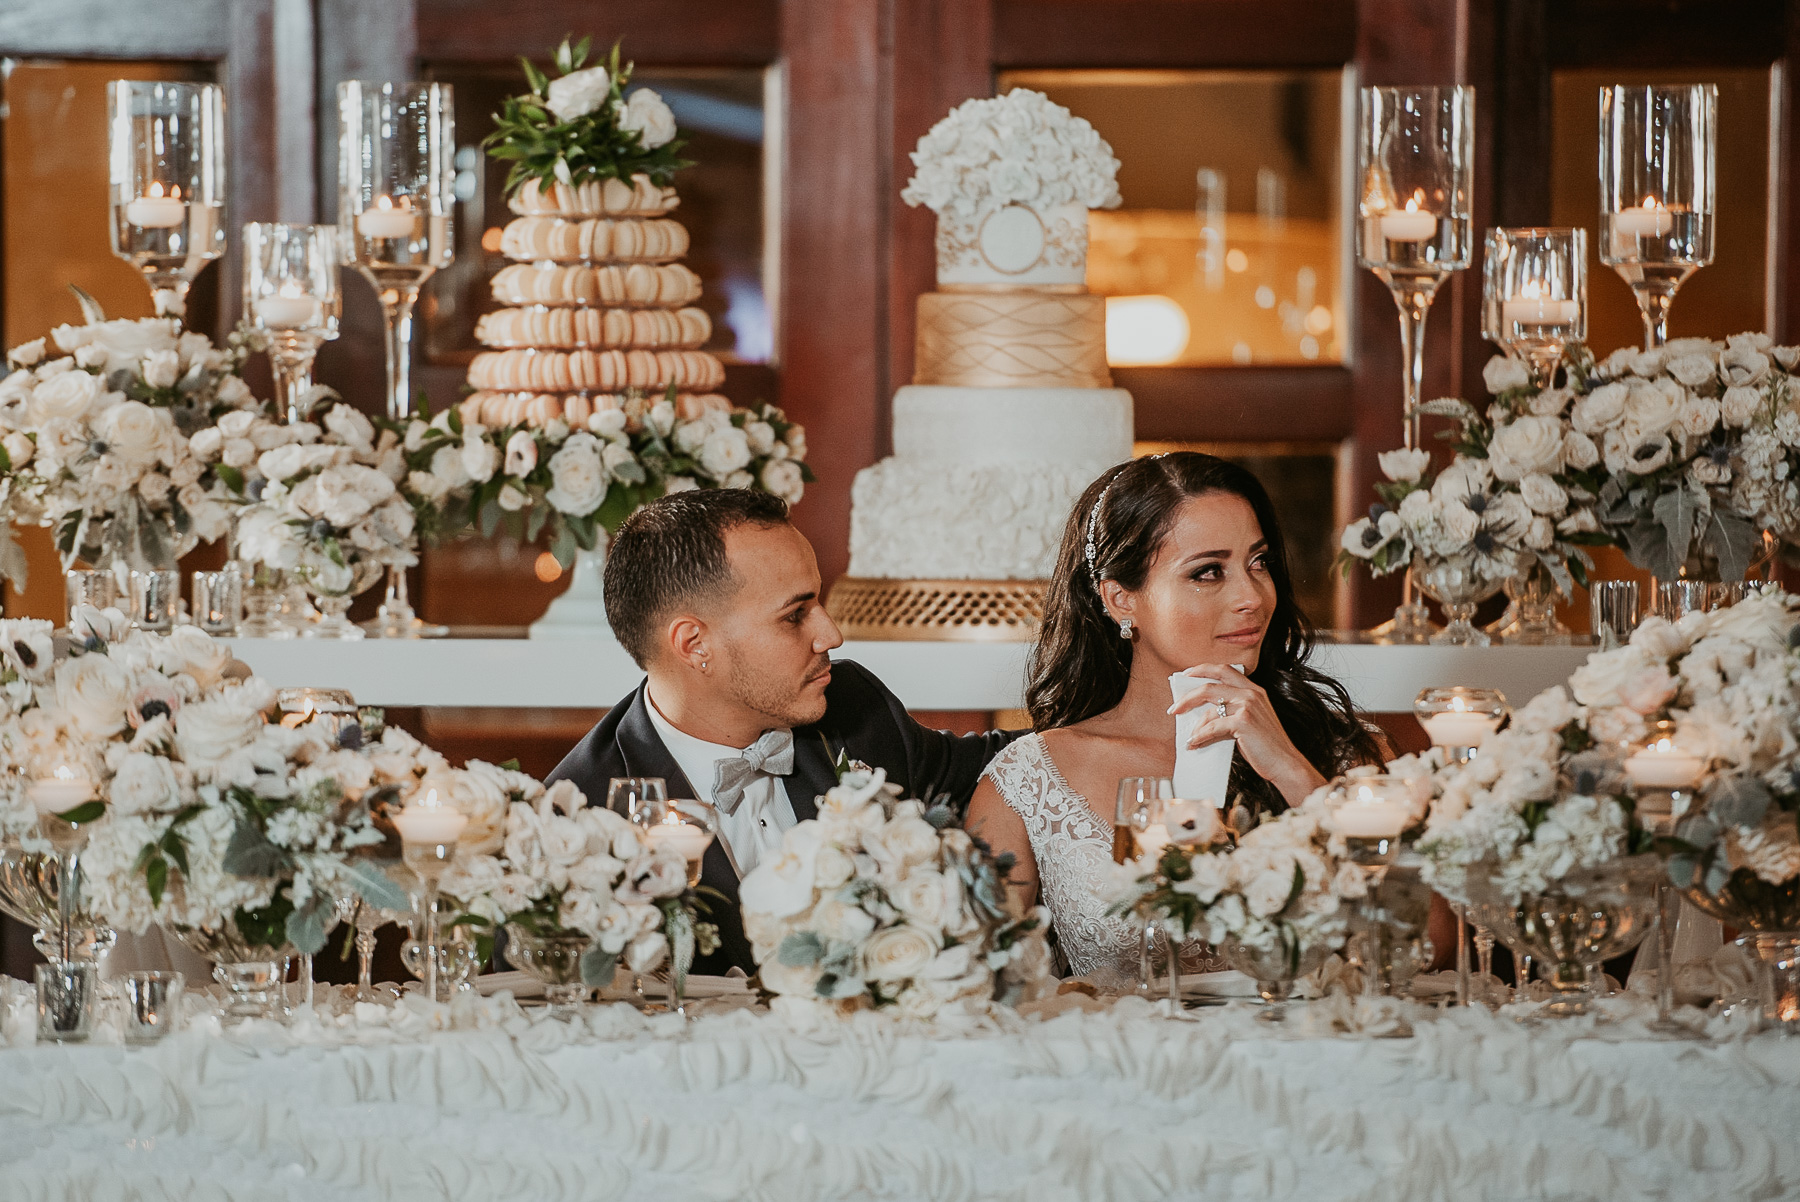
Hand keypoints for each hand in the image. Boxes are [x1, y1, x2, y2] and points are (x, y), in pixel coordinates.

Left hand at [1168, 664, 1324, 807]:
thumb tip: (1200, 716)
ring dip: (1194, 723)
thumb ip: (1230, 712)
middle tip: (1174, 707)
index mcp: (1254, 690)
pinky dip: (1200, 736)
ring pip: (1209, 707)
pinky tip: (1194, 743)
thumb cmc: (1265, 746)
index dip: (1202, 669)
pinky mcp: (1243, 721)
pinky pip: (1213, 726)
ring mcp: (1248, 705)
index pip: (1224, 670)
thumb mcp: (1249, 722)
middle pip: (1210, 684)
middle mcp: (1251, 693)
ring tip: (1189, 736)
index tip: (1186, 675)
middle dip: (1188, 695)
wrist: (1284, 763)